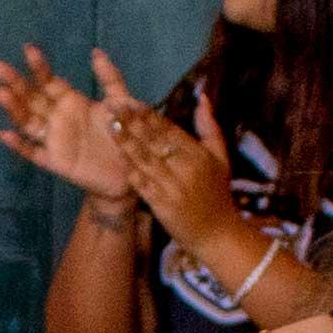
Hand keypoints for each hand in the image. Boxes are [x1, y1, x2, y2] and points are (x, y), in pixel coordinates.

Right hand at [0, 47, 146, 202]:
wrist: (134, 170)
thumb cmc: (127, 134)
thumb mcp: (122, 101)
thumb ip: (110, 78)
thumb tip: (96, 52)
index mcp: (71, 101)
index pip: (48, 80)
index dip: (38, 66)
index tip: (27, 49)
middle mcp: (58, 118)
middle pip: (30, 97)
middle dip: (12, 80)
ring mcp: (55, 139)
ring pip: (27, 121)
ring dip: (12, 107)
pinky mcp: (56, 162)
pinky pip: (33, 152)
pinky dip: (18, 144)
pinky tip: (2, 134)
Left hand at [107, 95, 236, 252]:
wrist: (217, 235)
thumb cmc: (217, 194)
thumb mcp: (221, 159)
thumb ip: (210, 128)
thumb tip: (204, 98)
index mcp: (200, 155)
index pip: (171, 130)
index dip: (150, 115)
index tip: (132, 101)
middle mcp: (186, 168)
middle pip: (155, 141)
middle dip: (134, 122)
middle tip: (113, 106)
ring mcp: (173, 187)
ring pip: (146, 160)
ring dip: (127, 142)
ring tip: (111, 125)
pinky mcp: (162, 205)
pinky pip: (142, 183)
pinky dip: (130, 169)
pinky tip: (117, 156)